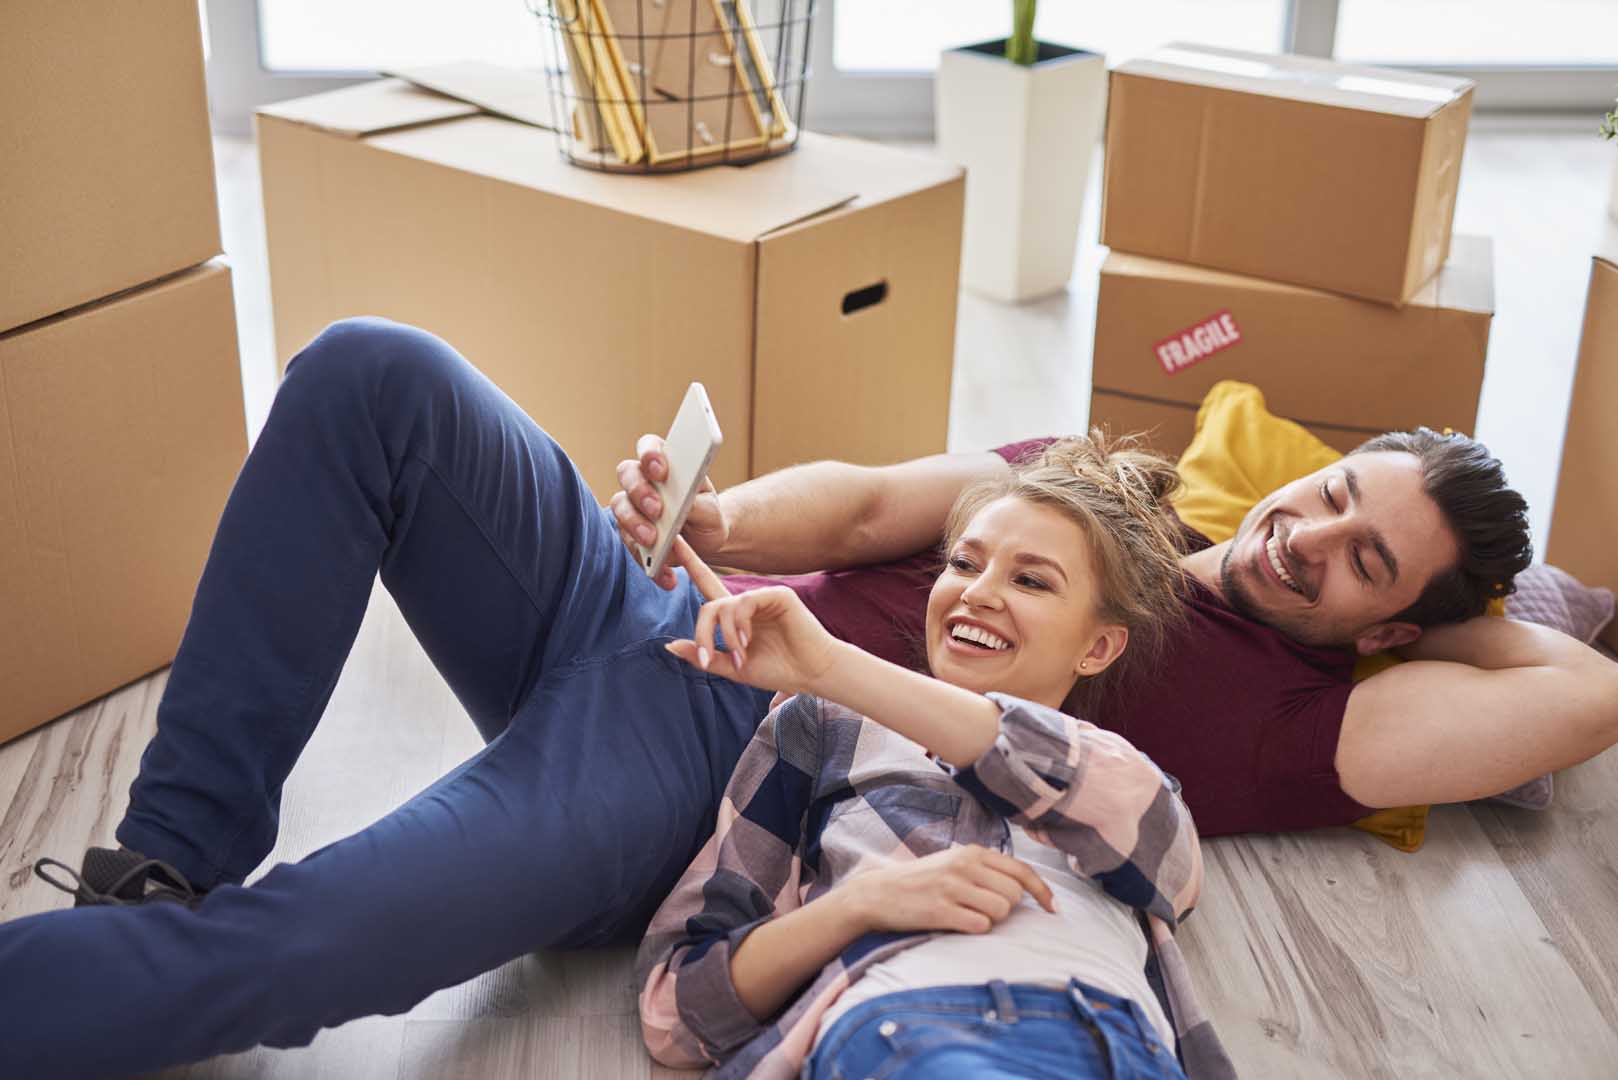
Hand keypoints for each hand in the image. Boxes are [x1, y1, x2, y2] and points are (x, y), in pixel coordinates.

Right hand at [611, 433, 728, 589]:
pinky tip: (667, 576)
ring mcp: (632, 509)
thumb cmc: (706, 514)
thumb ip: (698, 504)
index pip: (649, 447)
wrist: (705, 540)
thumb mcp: (711, 510)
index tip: (660, 469)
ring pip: (621, 509)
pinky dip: (647, 562)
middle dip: (640, 492)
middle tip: (657, 510)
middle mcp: (641, 481)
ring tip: (655, 542)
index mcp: (663, 464)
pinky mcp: (630, 536)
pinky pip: (631, 547)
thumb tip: (685, 504)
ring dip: (636, 525)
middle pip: (628, 475)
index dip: (650, 454)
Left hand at [665, 539, 839, 696]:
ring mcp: (762, 597)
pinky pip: (745, 602)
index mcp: (735, 616)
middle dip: (703, 634)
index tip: (673, 540)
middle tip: (709, 660)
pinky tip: (748, 640)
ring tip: (740, 655)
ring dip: (726, 635)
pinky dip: (740, 624)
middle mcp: (747, 602)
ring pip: (725, 606)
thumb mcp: (732, 668)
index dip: (690, 562)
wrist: (811, 674)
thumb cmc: (778, 670)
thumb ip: (703, 656)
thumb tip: (669, 645)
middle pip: (709, 606)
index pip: (707, 583)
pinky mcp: (778, 595)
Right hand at [842, 845, 1055, 934]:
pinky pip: (979, 925)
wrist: (879, 892)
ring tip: (969, 916)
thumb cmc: (922, 880)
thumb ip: (986, 868)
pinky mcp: (940, 910)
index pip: (1022, 871)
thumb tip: (1025, 888)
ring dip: (992, 919)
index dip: (1043, 893)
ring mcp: (952, 887)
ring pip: (1001, 910)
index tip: (1053, 910)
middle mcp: (965, 865)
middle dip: (1007, 908)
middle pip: (1014, 894)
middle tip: (985, 910)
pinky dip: (975, 929)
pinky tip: (958, 923)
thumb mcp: (954, 862)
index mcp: (972, 852)